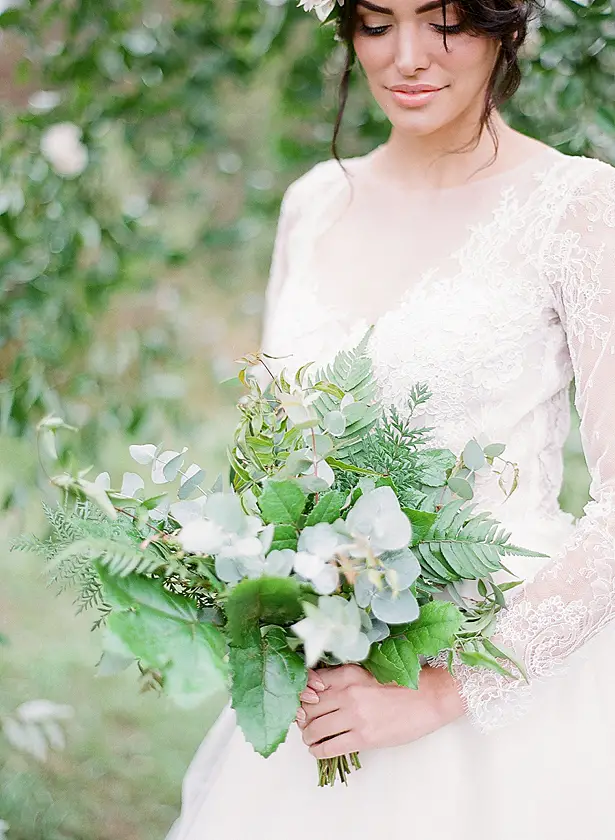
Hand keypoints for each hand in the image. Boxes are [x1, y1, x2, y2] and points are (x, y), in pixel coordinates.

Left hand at [296, 663, 464, 758]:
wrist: (428, 697)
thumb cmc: (401, 684)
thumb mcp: (367, 672)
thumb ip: (343, 678)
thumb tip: (318, 689)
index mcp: (347, 674)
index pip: (308, 683)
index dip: (300, 696)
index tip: (301, 703)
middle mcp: (346, 693)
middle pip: (307, 708)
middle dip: (302, 718)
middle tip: (304, 723)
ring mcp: (354, 716)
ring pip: (314, 729)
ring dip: (308, 736)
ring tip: (311, 739)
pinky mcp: (363, 737)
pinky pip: (329, 747)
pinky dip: (318, 751)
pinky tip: (318, 750)